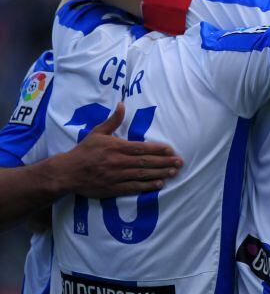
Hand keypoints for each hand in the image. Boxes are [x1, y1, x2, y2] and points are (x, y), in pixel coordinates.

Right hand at [52, 103, 182, 196]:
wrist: (67, 173)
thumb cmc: (84, 151)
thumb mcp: (97, 133)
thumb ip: (113, 121)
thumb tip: (122, 104)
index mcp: (116, 147)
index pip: (141, 148)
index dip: (158, 149)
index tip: (171, 150)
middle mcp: (118, 162)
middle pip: (145, 162)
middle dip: (164, 162)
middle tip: (179, 162)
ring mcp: (116, 176)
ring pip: (142, 175)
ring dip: (160, 174)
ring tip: (174, 172)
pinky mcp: (113, 188)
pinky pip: (133, 187)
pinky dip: (147, 186)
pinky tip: (159, 184)